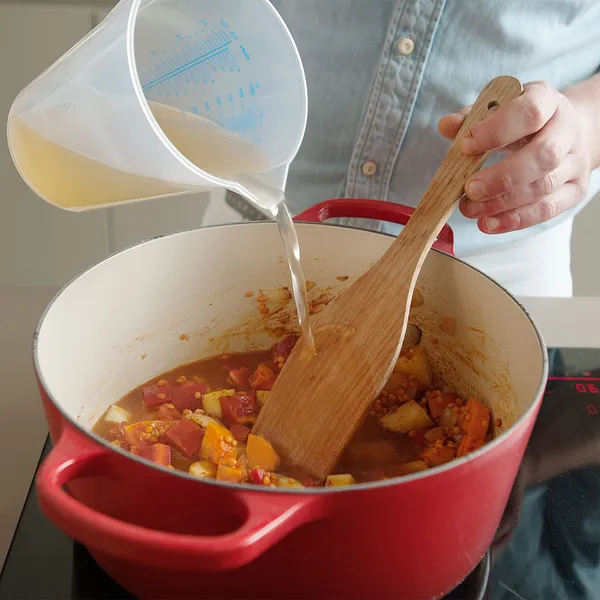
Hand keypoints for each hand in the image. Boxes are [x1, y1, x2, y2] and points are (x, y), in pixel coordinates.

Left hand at [438, 81, 591, 233]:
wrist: (563, 133)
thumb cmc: (521, 122)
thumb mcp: (498, 110)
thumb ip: (471, 117)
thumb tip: (447, 125)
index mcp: (547, 101)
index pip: (530, 112)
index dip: (496, 130)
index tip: (465, 145)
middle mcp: (567, 130)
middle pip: (543, 155)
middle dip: (502, 177)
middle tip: (469, 190)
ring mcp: (575, 162)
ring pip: (544, 186)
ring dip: (502, 203)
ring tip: (470, 209)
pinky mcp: (575, 189)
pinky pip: (547, 209)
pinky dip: (514, 220)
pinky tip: (488, 223)